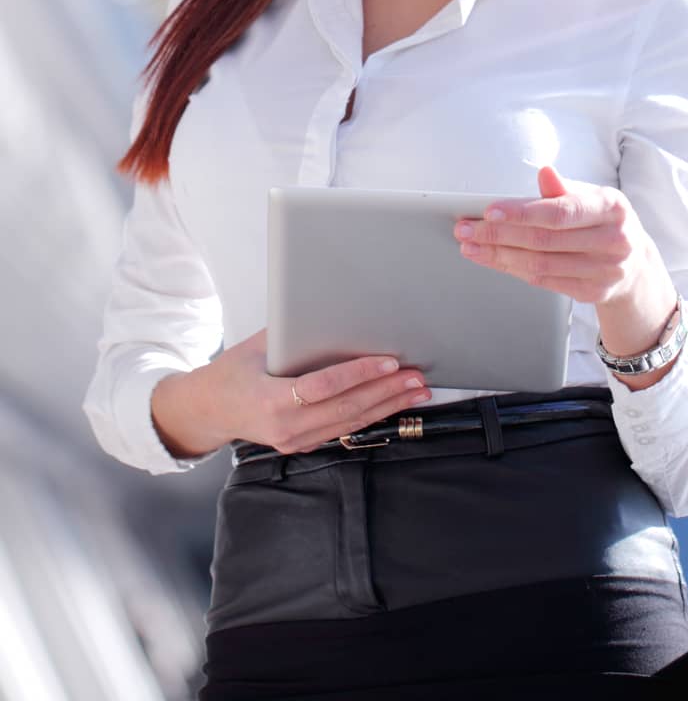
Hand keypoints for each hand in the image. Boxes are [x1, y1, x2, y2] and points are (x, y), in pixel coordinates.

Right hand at [161, 328, 432, 456]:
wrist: (208, 410)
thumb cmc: (234, 371)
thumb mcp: (258, 345)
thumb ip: (294, 331)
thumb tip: (333, 304)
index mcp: (269, 400)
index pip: (322, 387)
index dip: (358, 375)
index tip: (388, 362)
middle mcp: (283, 426)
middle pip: (345, 408)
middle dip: (386, 391)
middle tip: (417, 375)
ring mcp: (293, 440)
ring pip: (350, 423)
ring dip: (388, 406)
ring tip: (417, 389)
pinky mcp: (302, 444)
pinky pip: (343, 429)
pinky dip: (372, 414)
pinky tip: (394, 402)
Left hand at [452, 165, 659, 307]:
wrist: (635, 264)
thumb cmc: (606, 222)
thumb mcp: (594, 197)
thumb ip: (565, 188)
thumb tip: (544, 173)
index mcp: (613, 208)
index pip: (561, 212)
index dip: (522, 212)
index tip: (489, 211)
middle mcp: (613, 240)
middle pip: (545, 240)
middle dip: (499, 234)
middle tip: (467, 229)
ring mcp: (604, 270)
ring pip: (540, 264)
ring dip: (499, 255)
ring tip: (471, 246)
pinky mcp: (592, 292)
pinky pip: (544, 282)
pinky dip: (514, 270)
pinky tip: (495, 260)